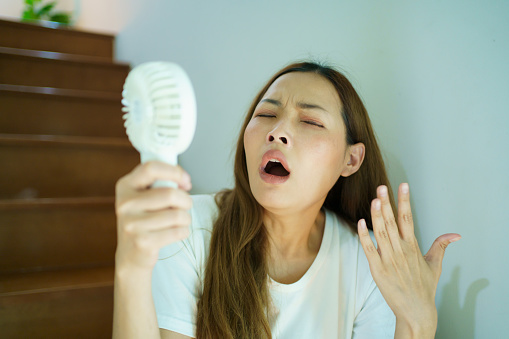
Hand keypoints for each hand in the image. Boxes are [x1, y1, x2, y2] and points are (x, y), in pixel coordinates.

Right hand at [115, 161, 192, 272]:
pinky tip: (177, 232)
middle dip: (186, 200)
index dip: (174, 172)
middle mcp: (124, 204)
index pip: (151, 168)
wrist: (130, 255)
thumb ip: (159, 183)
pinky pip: (177, 231)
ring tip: (180, 221)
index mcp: (125, 186)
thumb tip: (184, 180)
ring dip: (186, 218)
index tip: (186, 181)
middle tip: (185, 206)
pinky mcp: (142, 242)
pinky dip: (184, 231)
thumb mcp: (143, 197)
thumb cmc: (144, 220)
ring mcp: (131, 224)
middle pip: (170, 194)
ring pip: (177, 214)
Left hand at [357, 183, 460, 334]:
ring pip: (381, 233)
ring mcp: (388, 259)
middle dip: (387, 203)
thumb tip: (455, 234)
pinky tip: (361, 223)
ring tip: (374, 199)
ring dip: (377, 215)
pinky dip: (364, 236)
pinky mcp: (377, 269)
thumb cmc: (424, 287)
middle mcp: (401, 250)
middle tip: (382, 187)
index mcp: (413, 246)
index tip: (403, 185)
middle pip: (392, 222)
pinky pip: (368, 249)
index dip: (405, 201)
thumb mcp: (435, 264)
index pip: (408, 218)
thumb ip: (441, 245)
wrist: (415, 310)